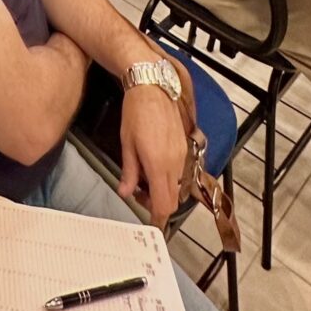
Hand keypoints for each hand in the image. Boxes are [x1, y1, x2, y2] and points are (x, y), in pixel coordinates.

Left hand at [118, 75, 188, 218]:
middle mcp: (175, 163)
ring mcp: (182, 154)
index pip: (164, 205)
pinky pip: (180, 171)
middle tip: (139, 193)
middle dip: (158, 204)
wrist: (153, 86)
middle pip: (173, 200)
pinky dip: (169, 176)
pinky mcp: (185, 146)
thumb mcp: (126, 143)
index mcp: (159, 165)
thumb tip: (125, 192)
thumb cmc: (136, 113)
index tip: (151, 224)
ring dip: (163, 189)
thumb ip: (129, 171)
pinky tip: (154, 163)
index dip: (158, 218)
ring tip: (144, 176)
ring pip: (178, 186)